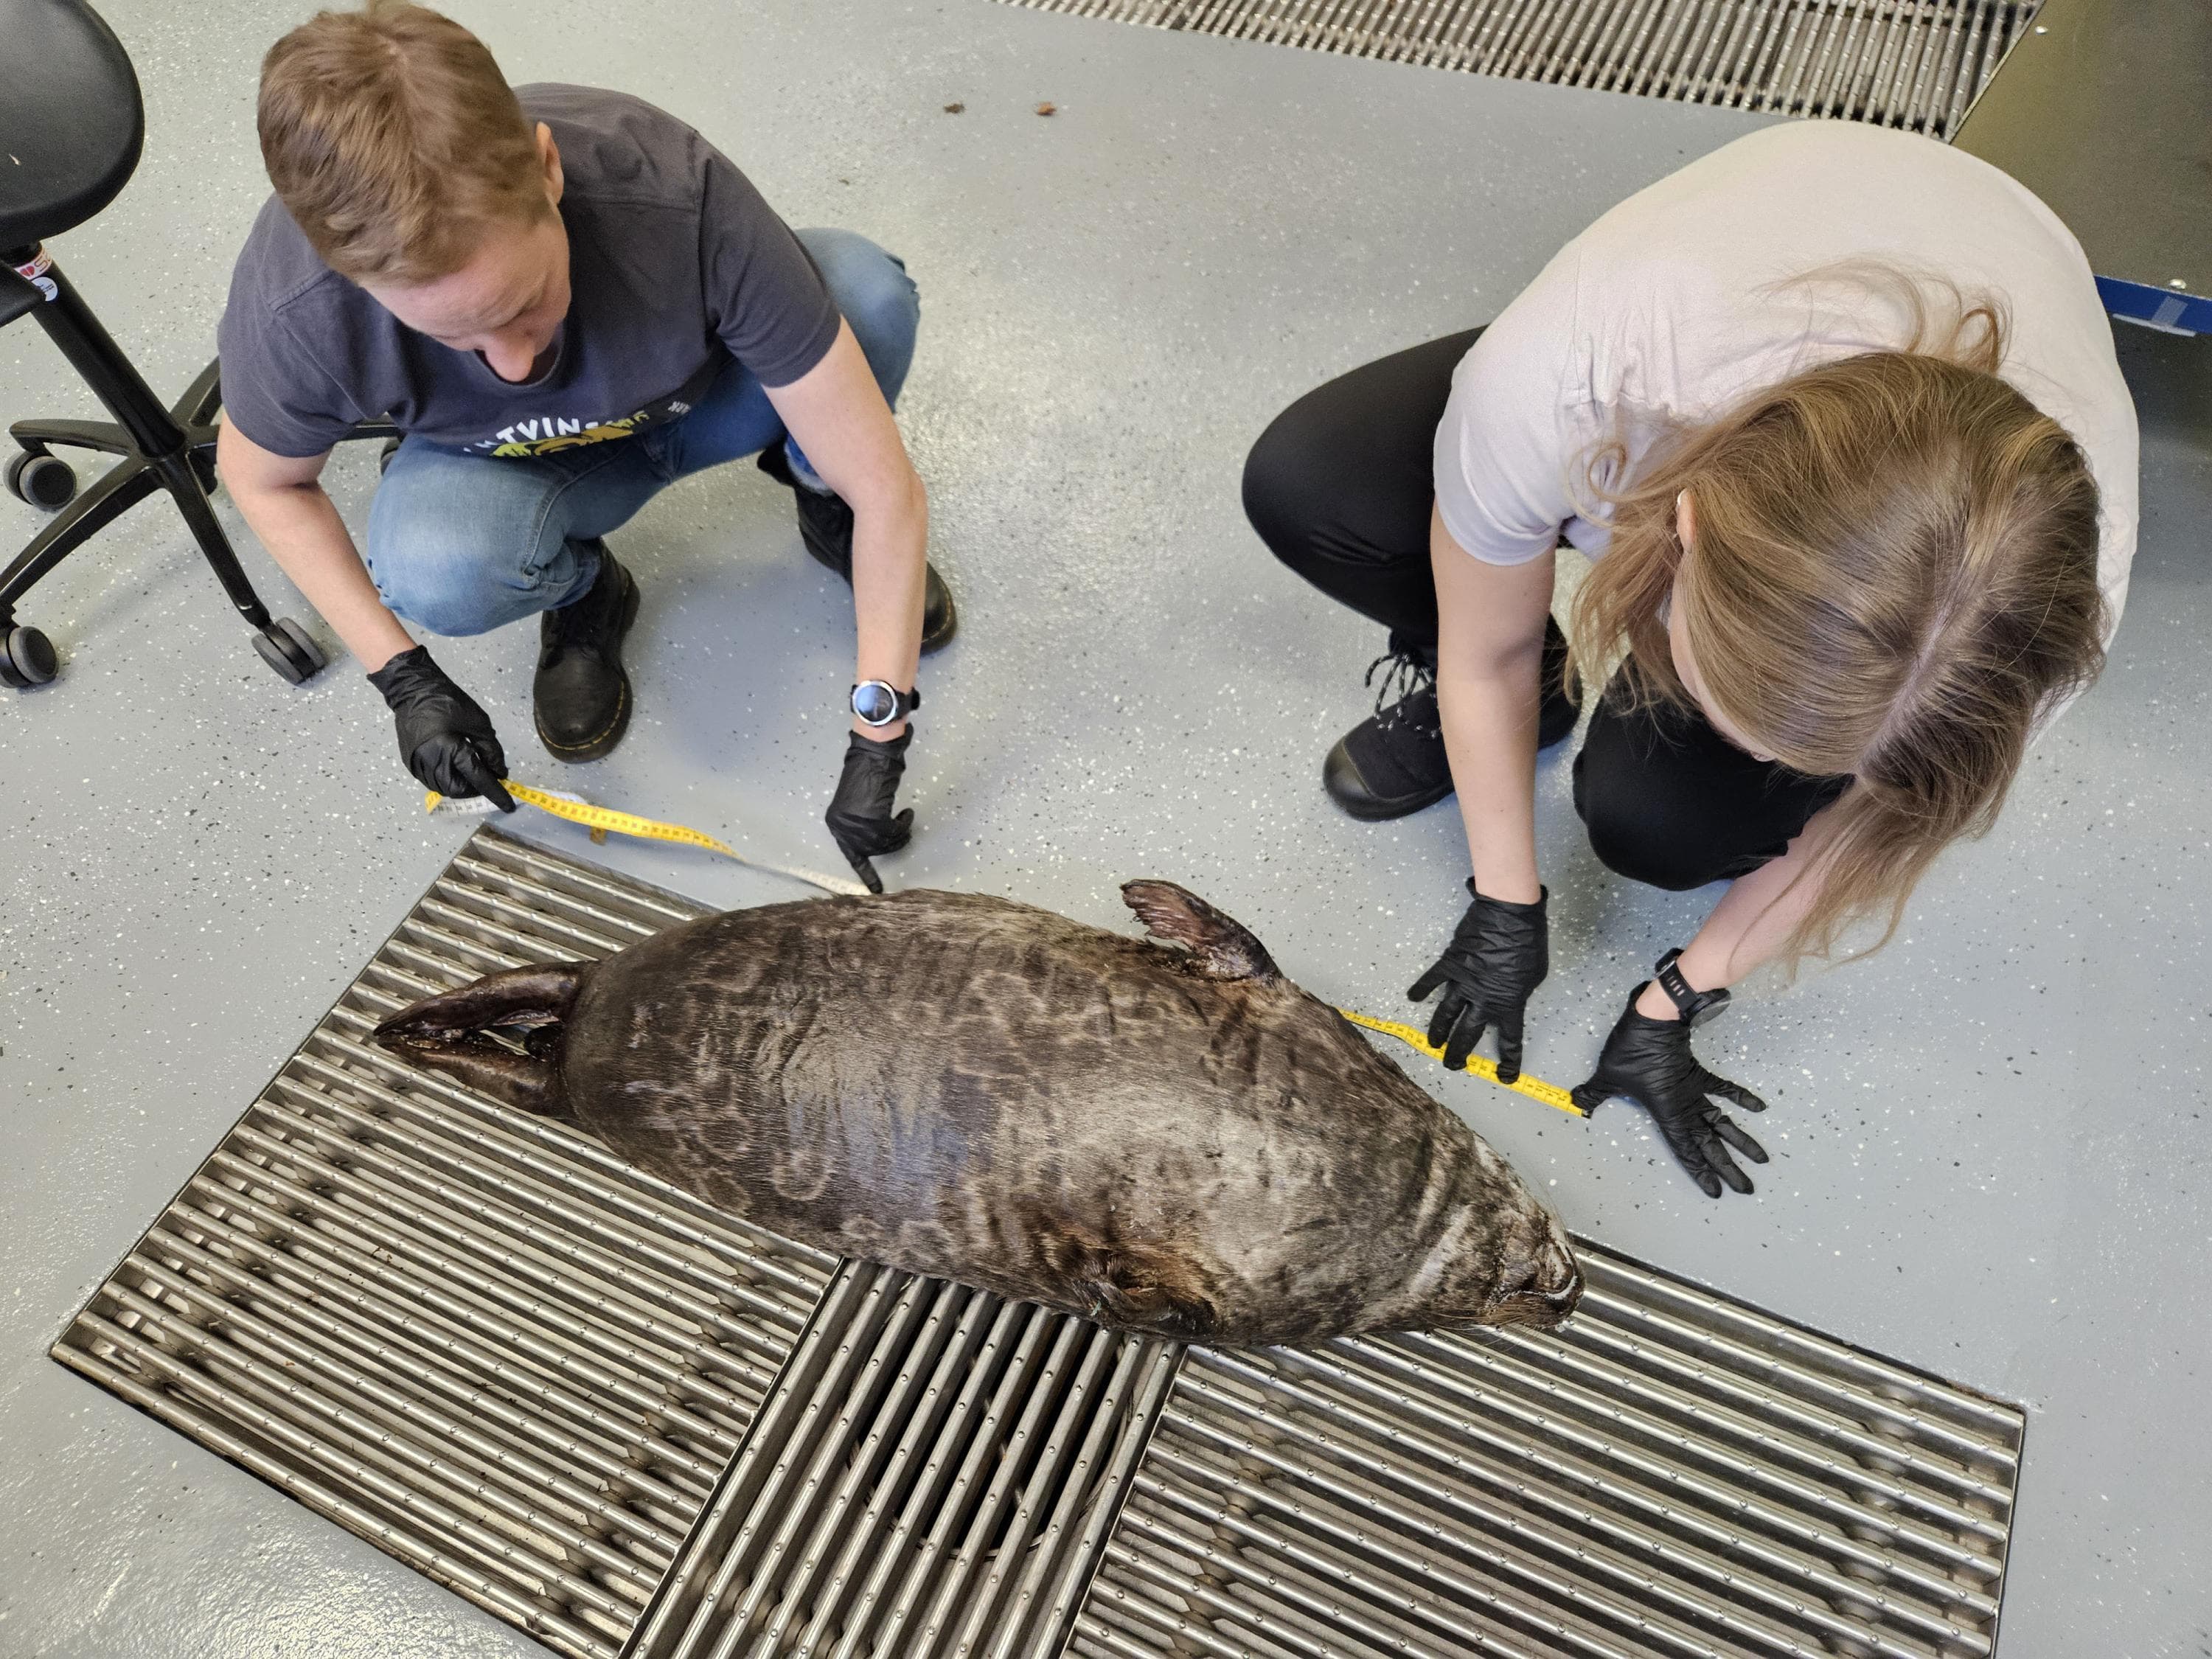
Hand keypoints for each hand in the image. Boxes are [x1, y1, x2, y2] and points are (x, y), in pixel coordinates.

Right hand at [366, 645, 514, 810]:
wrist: (413, 690)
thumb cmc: (449, 702)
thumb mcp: (479, 723)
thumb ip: (491, 751)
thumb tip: (500, 774)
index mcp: (451, 749)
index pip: (478, 779)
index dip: (495, 793)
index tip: (508, 805)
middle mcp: (431, 761)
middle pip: (459, 790)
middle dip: (475, 789)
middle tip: (487, 777)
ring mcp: (418, 764)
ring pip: (444, 789)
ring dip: (461, 786)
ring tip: (470, 772)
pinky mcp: (410, 763)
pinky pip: (431, 782)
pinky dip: (446, 781)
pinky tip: (454, 769)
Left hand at [826, 728, 912, 892]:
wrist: (871, 753)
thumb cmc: (865, 772)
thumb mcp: (858, 802)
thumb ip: (863, 821)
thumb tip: (878, 836)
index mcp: (835, 823)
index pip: (851, 855)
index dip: (866, 873)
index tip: (875, 890)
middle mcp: (842, 826)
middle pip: (872, 850)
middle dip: (892, 844)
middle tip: (905, 833)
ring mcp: (856, 823)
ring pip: (884, 843)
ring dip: (900, 833)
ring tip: (906, 819)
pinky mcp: (871, 818)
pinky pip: (893, 831)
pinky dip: (904, 824)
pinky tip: (907, 813)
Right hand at [1407, 882, 1547, 1080]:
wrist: (1508, 915)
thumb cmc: (1528, 943)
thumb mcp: (1535, 975)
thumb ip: (1520, 992)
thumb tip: (1509, 996)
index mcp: (1508, 1004)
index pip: (1509, 1040)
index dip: (1509, 1061)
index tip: (1505, 1076)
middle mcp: (1482, 999)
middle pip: (1467, 1034)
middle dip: (1459, 1054)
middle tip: (1453, 1065)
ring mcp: (1462, 983)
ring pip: (1446, 1015)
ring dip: (1438, 1032)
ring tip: (1433, 1044)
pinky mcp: (1449, 964)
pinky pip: (1431, 981)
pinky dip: (1421, 990)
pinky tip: (1414, 998)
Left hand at [1572, 991, 1768, 1196]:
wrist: (1654, 1019)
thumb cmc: (1630, 1049)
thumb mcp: (1607, 1075)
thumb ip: (1594, 1093)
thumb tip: (1577, 1102)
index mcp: (1667, 1113)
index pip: (1685, 1149)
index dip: (1699, 1171)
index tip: (1716, 1191)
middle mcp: (1686, 1107)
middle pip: (1710, 1144)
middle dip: (1728, 1168)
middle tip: (1747, 1189)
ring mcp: (1696, 1091)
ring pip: (1723, 1122)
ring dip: (1742, 1141)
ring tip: (1762, 1160)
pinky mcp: (1700, 1073)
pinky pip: (1724, 1089)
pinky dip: (1740, 1097)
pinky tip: (1759, 1108)